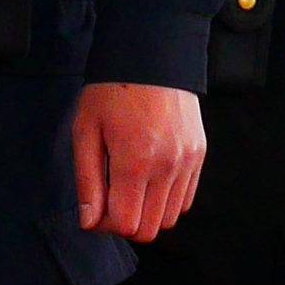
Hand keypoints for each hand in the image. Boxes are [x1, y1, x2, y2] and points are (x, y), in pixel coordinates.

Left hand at [74, 81, 207, 242]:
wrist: (151, 55)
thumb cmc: (113, 89)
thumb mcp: (86, 131)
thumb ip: (87, 182)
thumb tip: (89, 222)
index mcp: (135, 162)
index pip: (125, 225)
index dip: (105, 226)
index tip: (94, 210)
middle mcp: (167, 167)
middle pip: (149, 229)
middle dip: (125, 223)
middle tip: (109, 200)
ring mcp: (187, 162)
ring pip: (169, 218)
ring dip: (146, 213)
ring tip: (129, 188)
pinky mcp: (198, 155)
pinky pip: (185, 199)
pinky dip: (166, 200)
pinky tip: (148, 180)